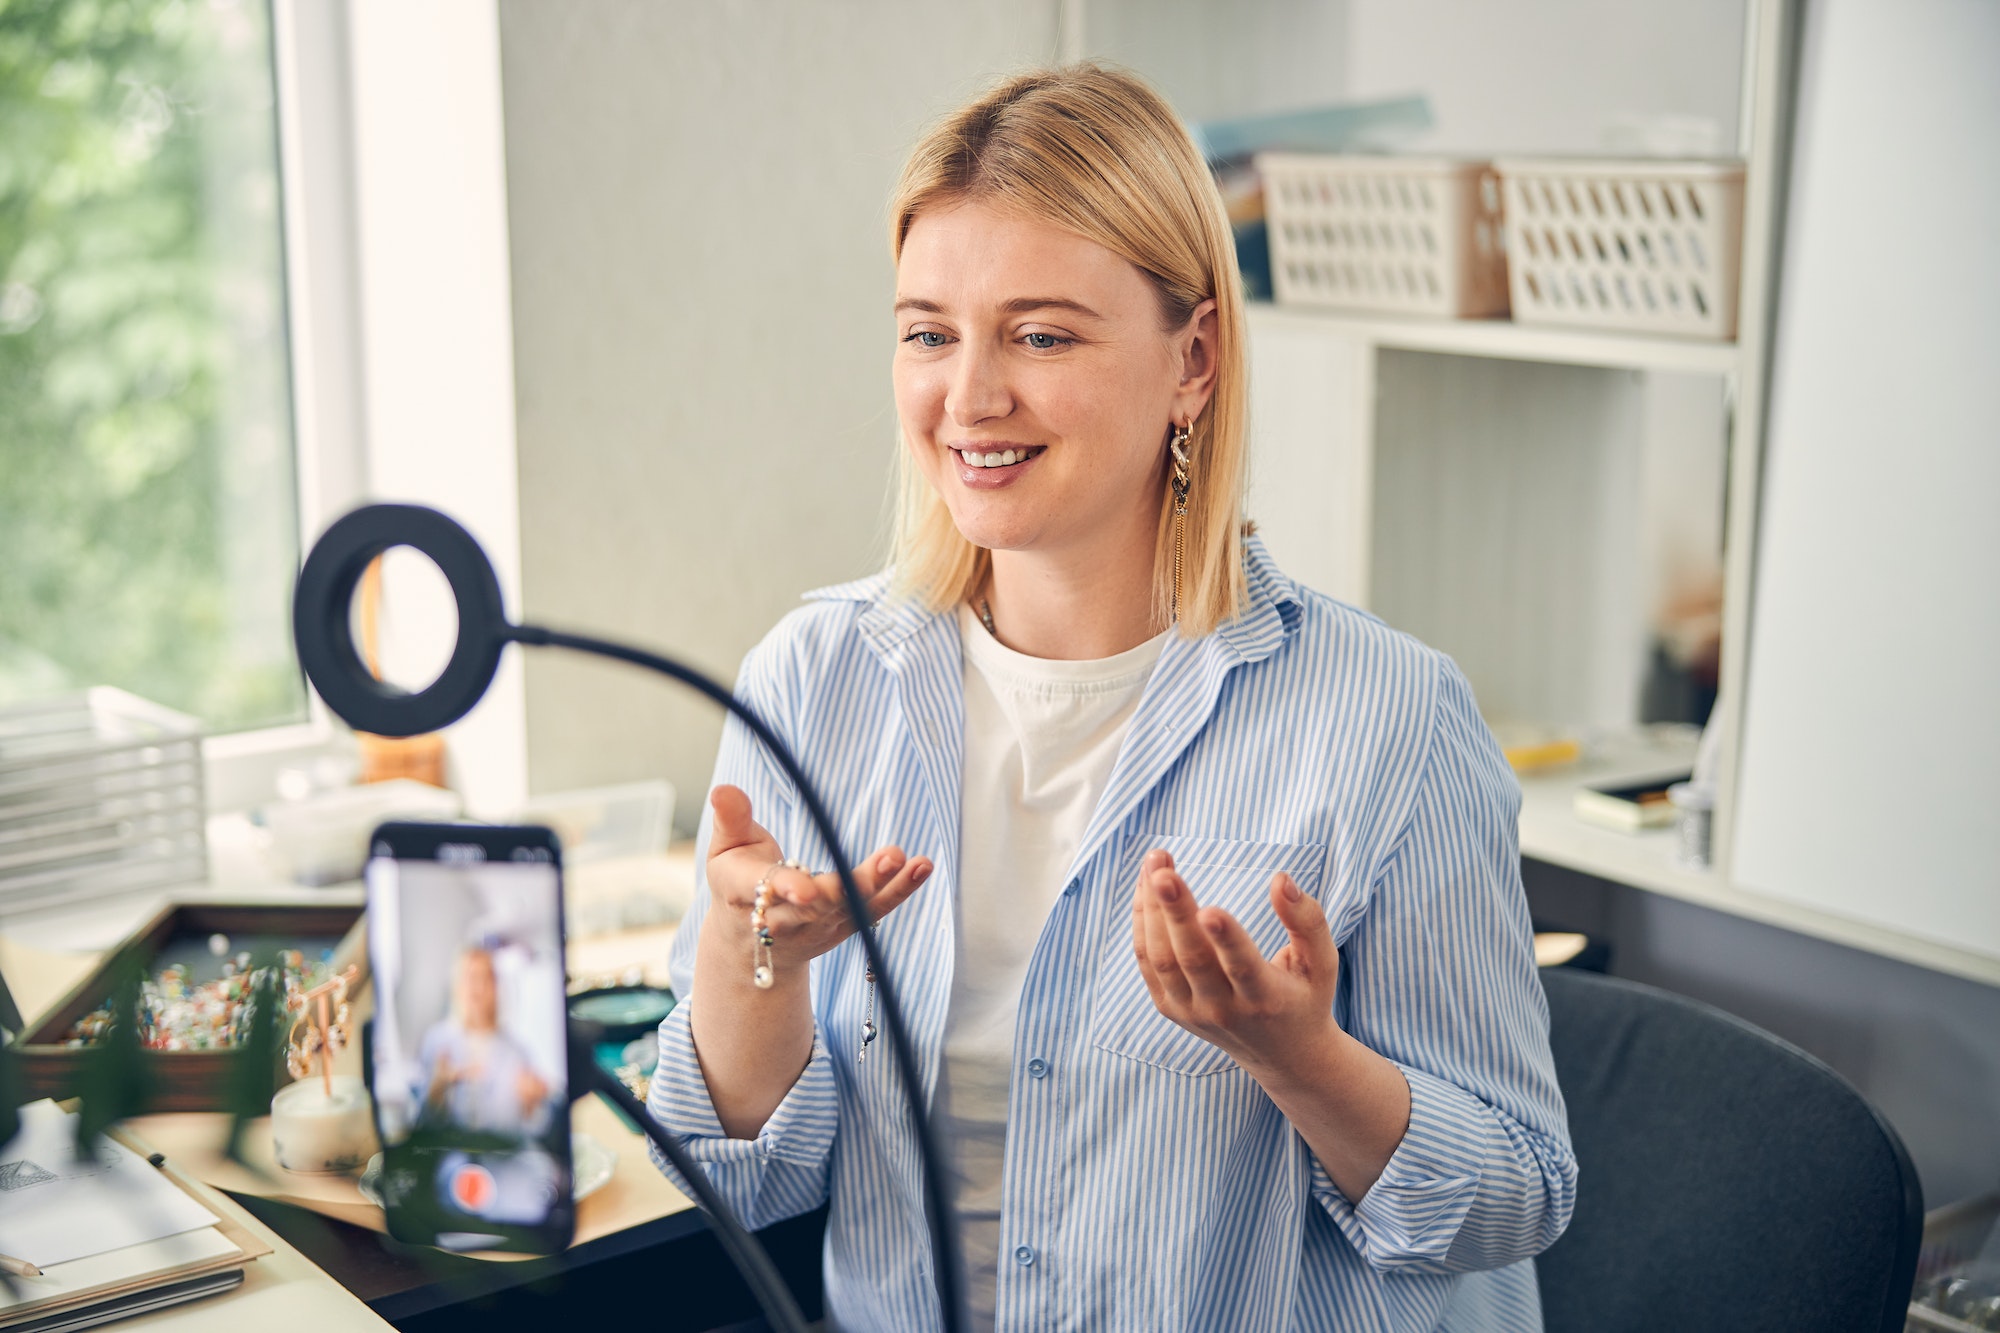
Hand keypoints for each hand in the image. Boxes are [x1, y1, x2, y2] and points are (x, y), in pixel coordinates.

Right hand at [704, 784, 932, 980]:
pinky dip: (902, 889)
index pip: (768, 891)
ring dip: (881, 885)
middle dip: (849, 887)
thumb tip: (723, 788)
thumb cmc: (737, 882)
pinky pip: (877, 909)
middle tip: (883, 862)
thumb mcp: (725, 850)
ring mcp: (820, 926)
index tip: (808, 889)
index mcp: (747, 895)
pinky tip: (922, 866)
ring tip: (902, 859)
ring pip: (852, 907)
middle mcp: (786, 918)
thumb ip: (731, 820)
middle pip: (819, 905)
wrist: (751, 943)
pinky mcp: (846, 926)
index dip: (788, 888)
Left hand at [1130, 848, 1342, 1077]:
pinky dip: (1143, 922)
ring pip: (1163, 959)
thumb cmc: (1305, 996)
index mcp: (1266, 999)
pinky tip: (1146, 887)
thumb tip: (1281, 879)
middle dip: (1175, 911)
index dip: (1226, 939)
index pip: (1242, 968)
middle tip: (1163, 869)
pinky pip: (1149, 962)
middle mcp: (1225, 1010)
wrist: (1282, 1055)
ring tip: (1155, 862)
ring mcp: (1192, 1012)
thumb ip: (1308, 920)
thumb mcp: (1322, 963)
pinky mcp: (1171, 1008)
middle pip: (1192, 959)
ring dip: (1152, 908)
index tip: (1210, 908)